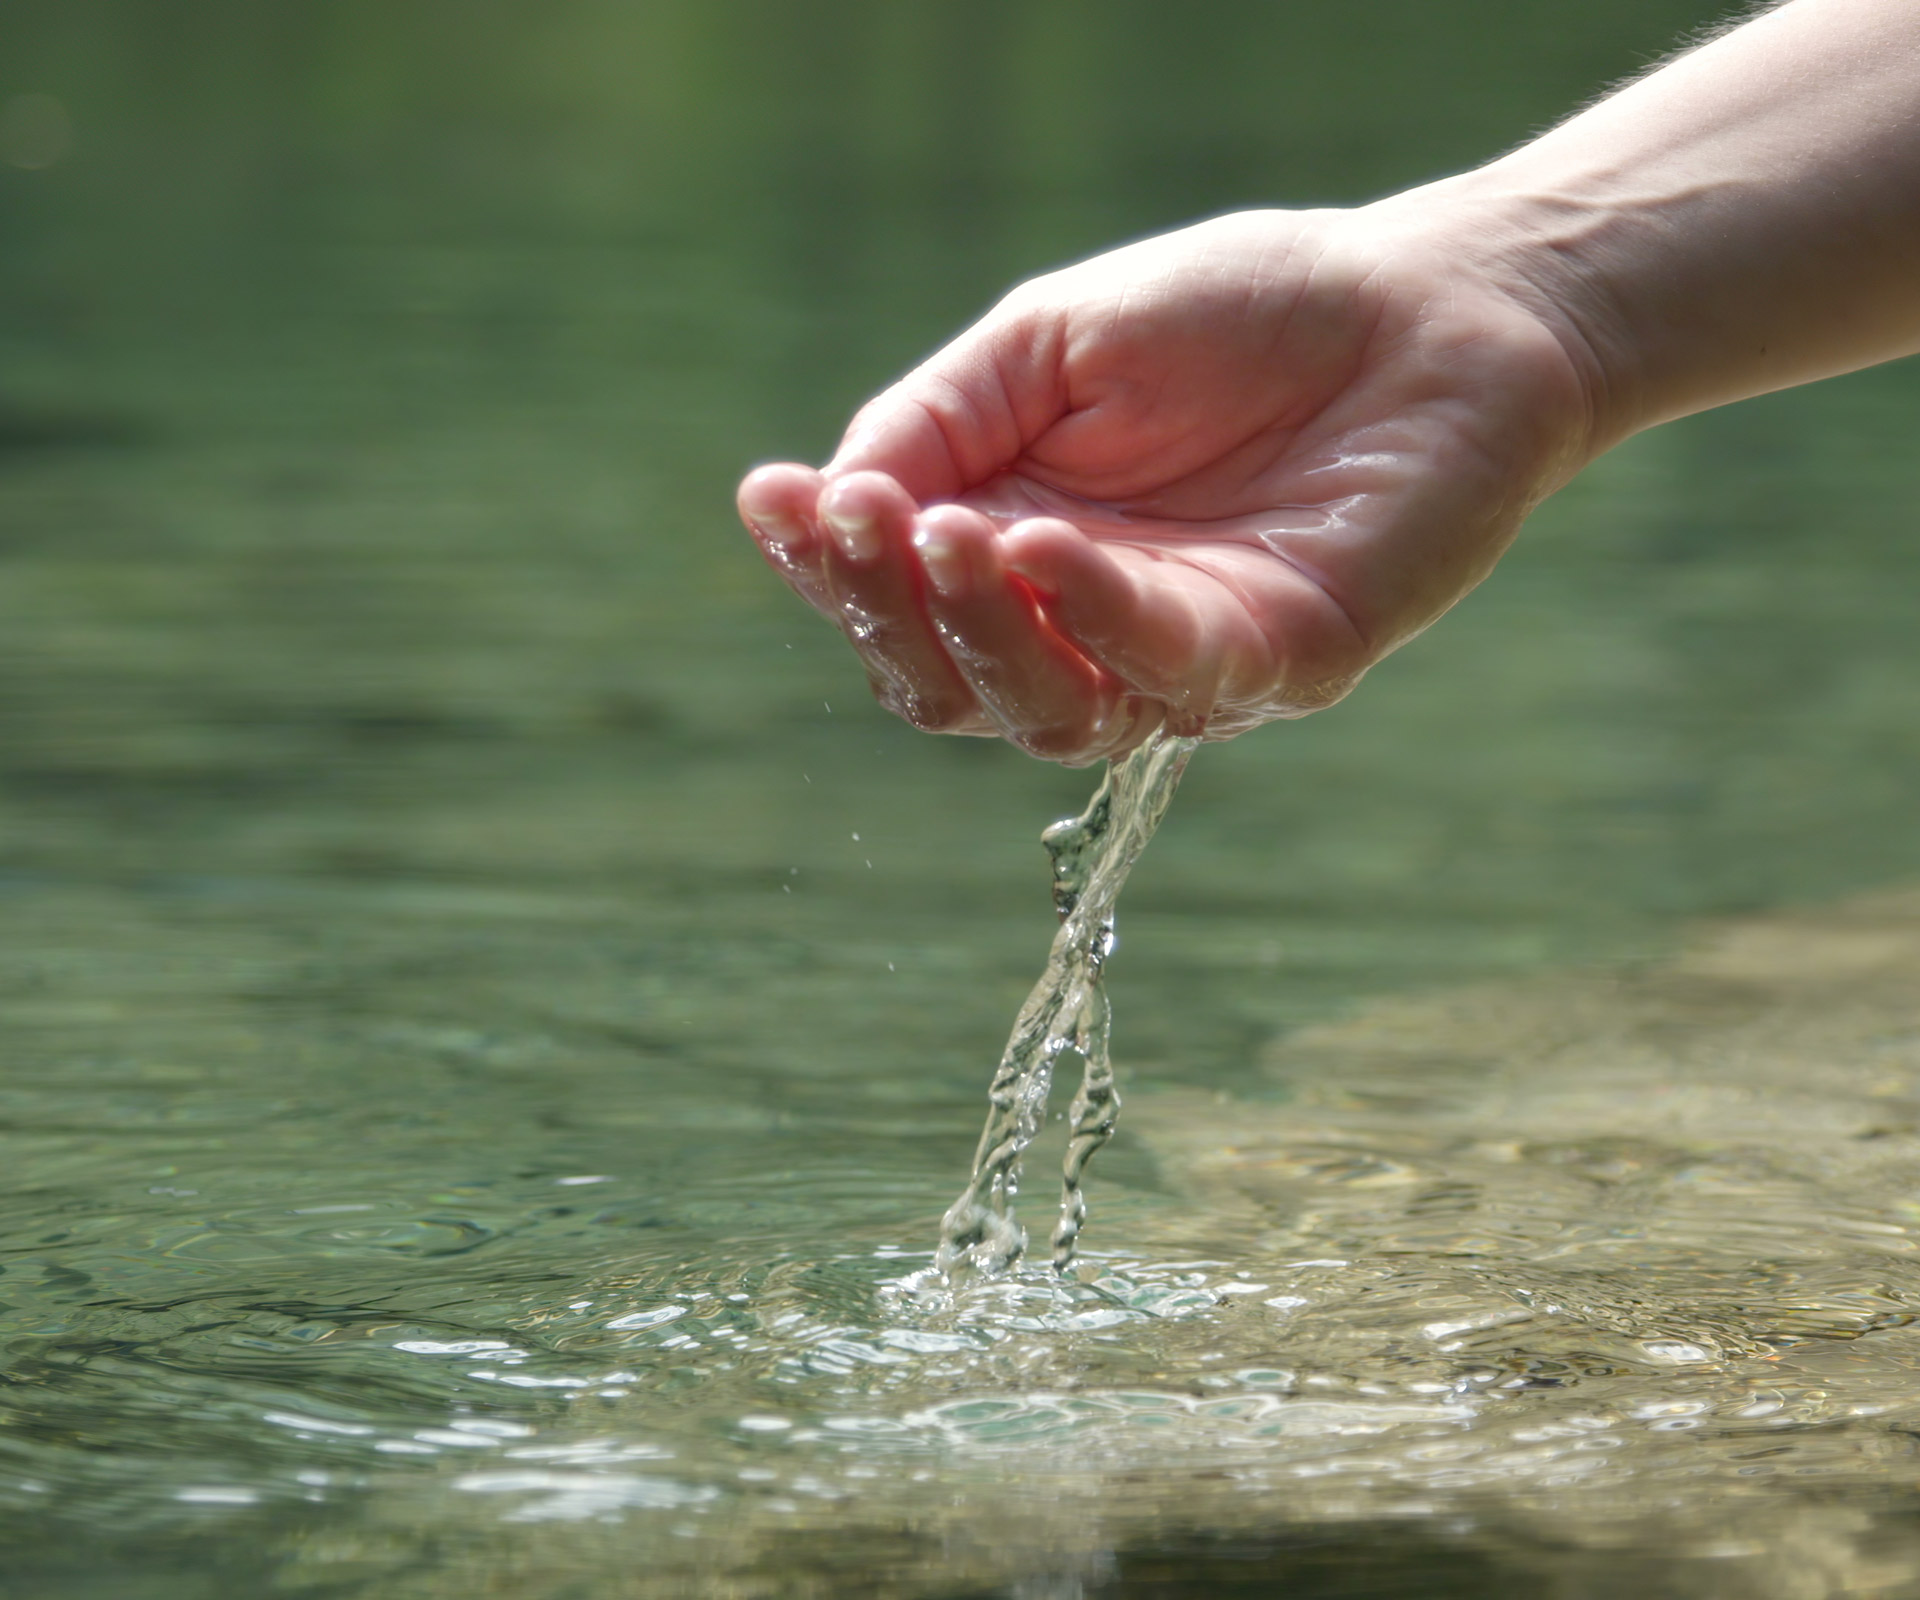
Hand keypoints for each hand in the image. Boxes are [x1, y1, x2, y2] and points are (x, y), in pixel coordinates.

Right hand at [738, 205, 1605, 764]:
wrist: (1430, 306)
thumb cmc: (1242, 317)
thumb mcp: (1050, 342)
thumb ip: (941, 420)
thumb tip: (828, 497)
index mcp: (1015, 548)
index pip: (894, 601)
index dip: (825, 568)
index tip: (774, 498)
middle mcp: (1082, 627)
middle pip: (943, 684)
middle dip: (883, 610)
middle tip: (862, 518)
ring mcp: (1174, 662)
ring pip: (1037, 714)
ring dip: (972, 633)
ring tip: (945, 531)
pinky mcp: (1274, 668)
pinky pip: (1160, 676)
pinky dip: (1089, 615)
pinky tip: (1042, 546)